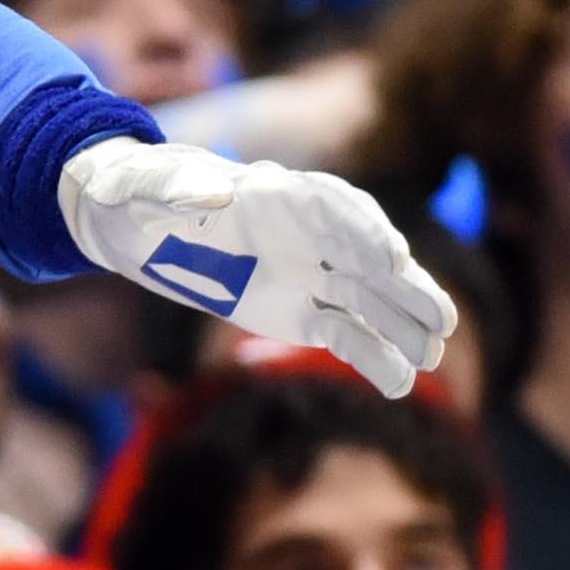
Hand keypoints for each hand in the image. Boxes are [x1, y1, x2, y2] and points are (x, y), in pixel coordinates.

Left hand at [57, 141, 451, 394]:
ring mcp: (309, 273)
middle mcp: (305, 232)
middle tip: (440, 318)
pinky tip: (401, 384)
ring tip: (434, 355)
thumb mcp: (137, 185)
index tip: (391, 256)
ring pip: (368, 300)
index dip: (365, 230)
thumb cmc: (134, 193)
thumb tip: (209, 194)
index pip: (334, 207)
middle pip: (367, 257)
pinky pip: (345, 335)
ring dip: (402, 326)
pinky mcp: (301, 311)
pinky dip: (372, 358)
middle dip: (404, 286)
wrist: (129, 223)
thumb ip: (172, 187)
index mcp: (275, 192)